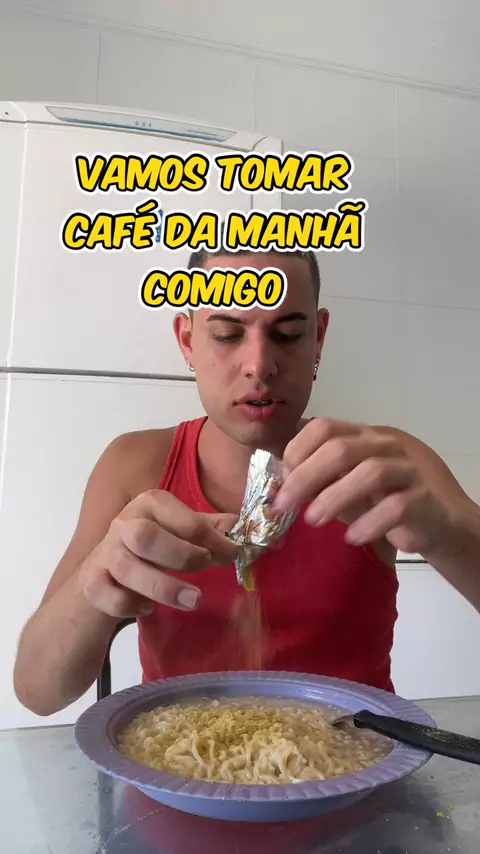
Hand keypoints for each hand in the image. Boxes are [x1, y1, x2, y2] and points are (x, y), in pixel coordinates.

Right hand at [77, 491, 237, 618]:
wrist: (101, 573)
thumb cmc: (150, 549)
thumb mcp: (179, 531)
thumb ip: (206, 528)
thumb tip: (235, 524)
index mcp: (150, 505)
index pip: (183, 518)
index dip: (211, 539)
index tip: (230, 555)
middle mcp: (124, 524)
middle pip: (145, 536)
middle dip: (181, 555)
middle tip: (205, 568)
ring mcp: (105, 554)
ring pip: (126, 567)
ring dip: (163, 586)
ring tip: (193, 600)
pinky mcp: (91, 582)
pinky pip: (104, 593)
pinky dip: (127, 604)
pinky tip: (147, 608)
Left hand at [273, 418, 449, 555]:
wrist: (436, 520)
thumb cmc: (381, 499)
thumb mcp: (344, 483)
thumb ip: (316, 477)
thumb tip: (276, 480)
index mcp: (362, 435)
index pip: (324, 427)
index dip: (297, 450)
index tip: (281, 480)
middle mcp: (385, 445)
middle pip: (340, 448)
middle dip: (304, 477)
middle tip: (283, 505)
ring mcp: (407, 469)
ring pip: (370, 472)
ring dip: (334, 498)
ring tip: (313, 520)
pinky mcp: (423, 499)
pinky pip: (395, 507)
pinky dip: (368, 523)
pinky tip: (351, 537)